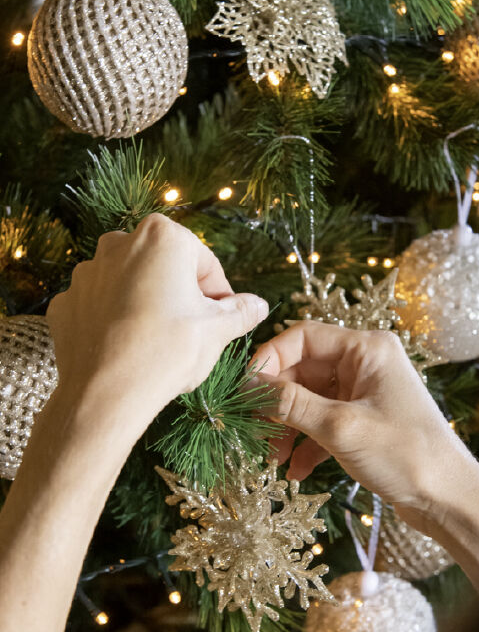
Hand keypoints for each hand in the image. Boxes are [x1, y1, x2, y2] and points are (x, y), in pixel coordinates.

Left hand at [47, 214, 268, 421]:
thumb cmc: (168, 351)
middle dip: (181, 294)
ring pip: (130, 284)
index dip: (220, 293)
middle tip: (194, 330)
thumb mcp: (218, 330)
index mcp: (162, 237)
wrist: (106, 394)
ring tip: (159, 342)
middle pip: (165, 268)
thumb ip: (241, 311)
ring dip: (148, 304)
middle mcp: (118, 244)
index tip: (223, 319)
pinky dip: (116, 320)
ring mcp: (86, 273)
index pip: (204, 261)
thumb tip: (259, 305)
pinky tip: (129, 347)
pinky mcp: (65, 302)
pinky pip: (100, 306)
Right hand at [252, 321, 470, 518]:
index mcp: (367, 348)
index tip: (244, 391)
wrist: (449, 500)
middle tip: (254, 432)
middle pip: (303, 370)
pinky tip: (296, 471)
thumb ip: (290, 404)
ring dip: (288, 427)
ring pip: (310, 399)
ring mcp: (366, 392)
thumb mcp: (340, 428)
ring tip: (273, 458)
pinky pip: (325, 421)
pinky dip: (308, 443)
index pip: (303, 337)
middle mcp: (366, 363)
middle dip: (277, 403)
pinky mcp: (365, 419)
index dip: (269, 360)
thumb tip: (247, 386)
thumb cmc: (405, 454)